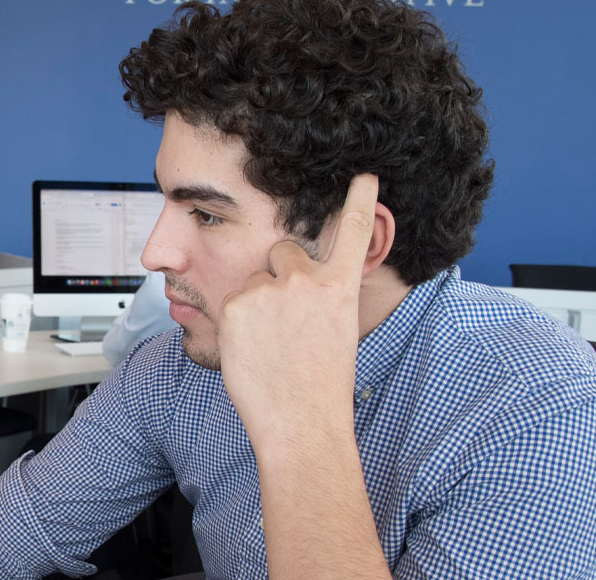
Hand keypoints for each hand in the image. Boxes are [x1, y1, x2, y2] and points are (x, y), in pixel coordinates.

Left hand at [217, 174, 378, 444]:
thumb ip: (320, 296)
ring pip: (253, 280)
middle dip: (279, 274)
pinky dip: (238, 322)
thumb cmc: (320, 384)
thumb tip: (301, 282)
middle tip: (285, 320)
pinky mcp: (237, 303)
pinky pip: (233, 301)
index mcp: (339, 286)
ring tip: (270, 344)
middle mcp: (306, 279)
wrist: (301, 422)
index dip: (358, 198)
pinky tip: (253, 349)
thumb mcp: (336, 330)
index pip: (351, 230)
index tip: (362, 174)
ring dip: (256, 303)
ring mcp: (269, 289)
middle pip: (283, 251)